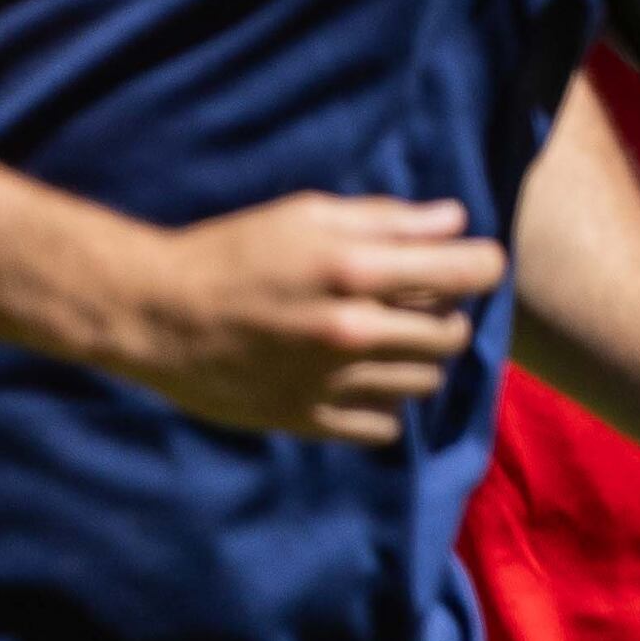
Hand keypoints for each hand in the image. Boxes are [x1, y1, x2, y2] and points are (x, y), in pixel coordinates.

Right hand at [117, 195, 507, 444]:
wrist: (157, 314)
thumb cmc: (232, 251)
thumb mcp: (306, 215)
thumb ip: (386, 219)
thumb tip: (455, 221)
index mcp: (355, 269)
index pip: (467, 273)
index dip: (483, 264)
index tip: (473, 262)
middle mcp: (353, 329)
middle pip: (454, 333)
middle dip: (447, 313)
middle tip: (418, 302)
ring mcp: (333, 381)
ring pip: (426, 382)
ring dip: (419, 360)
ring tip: (387, 340)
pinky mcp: (310, 420)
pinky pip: (386, 425)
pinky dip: (385, 404)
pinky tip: (361, 380)